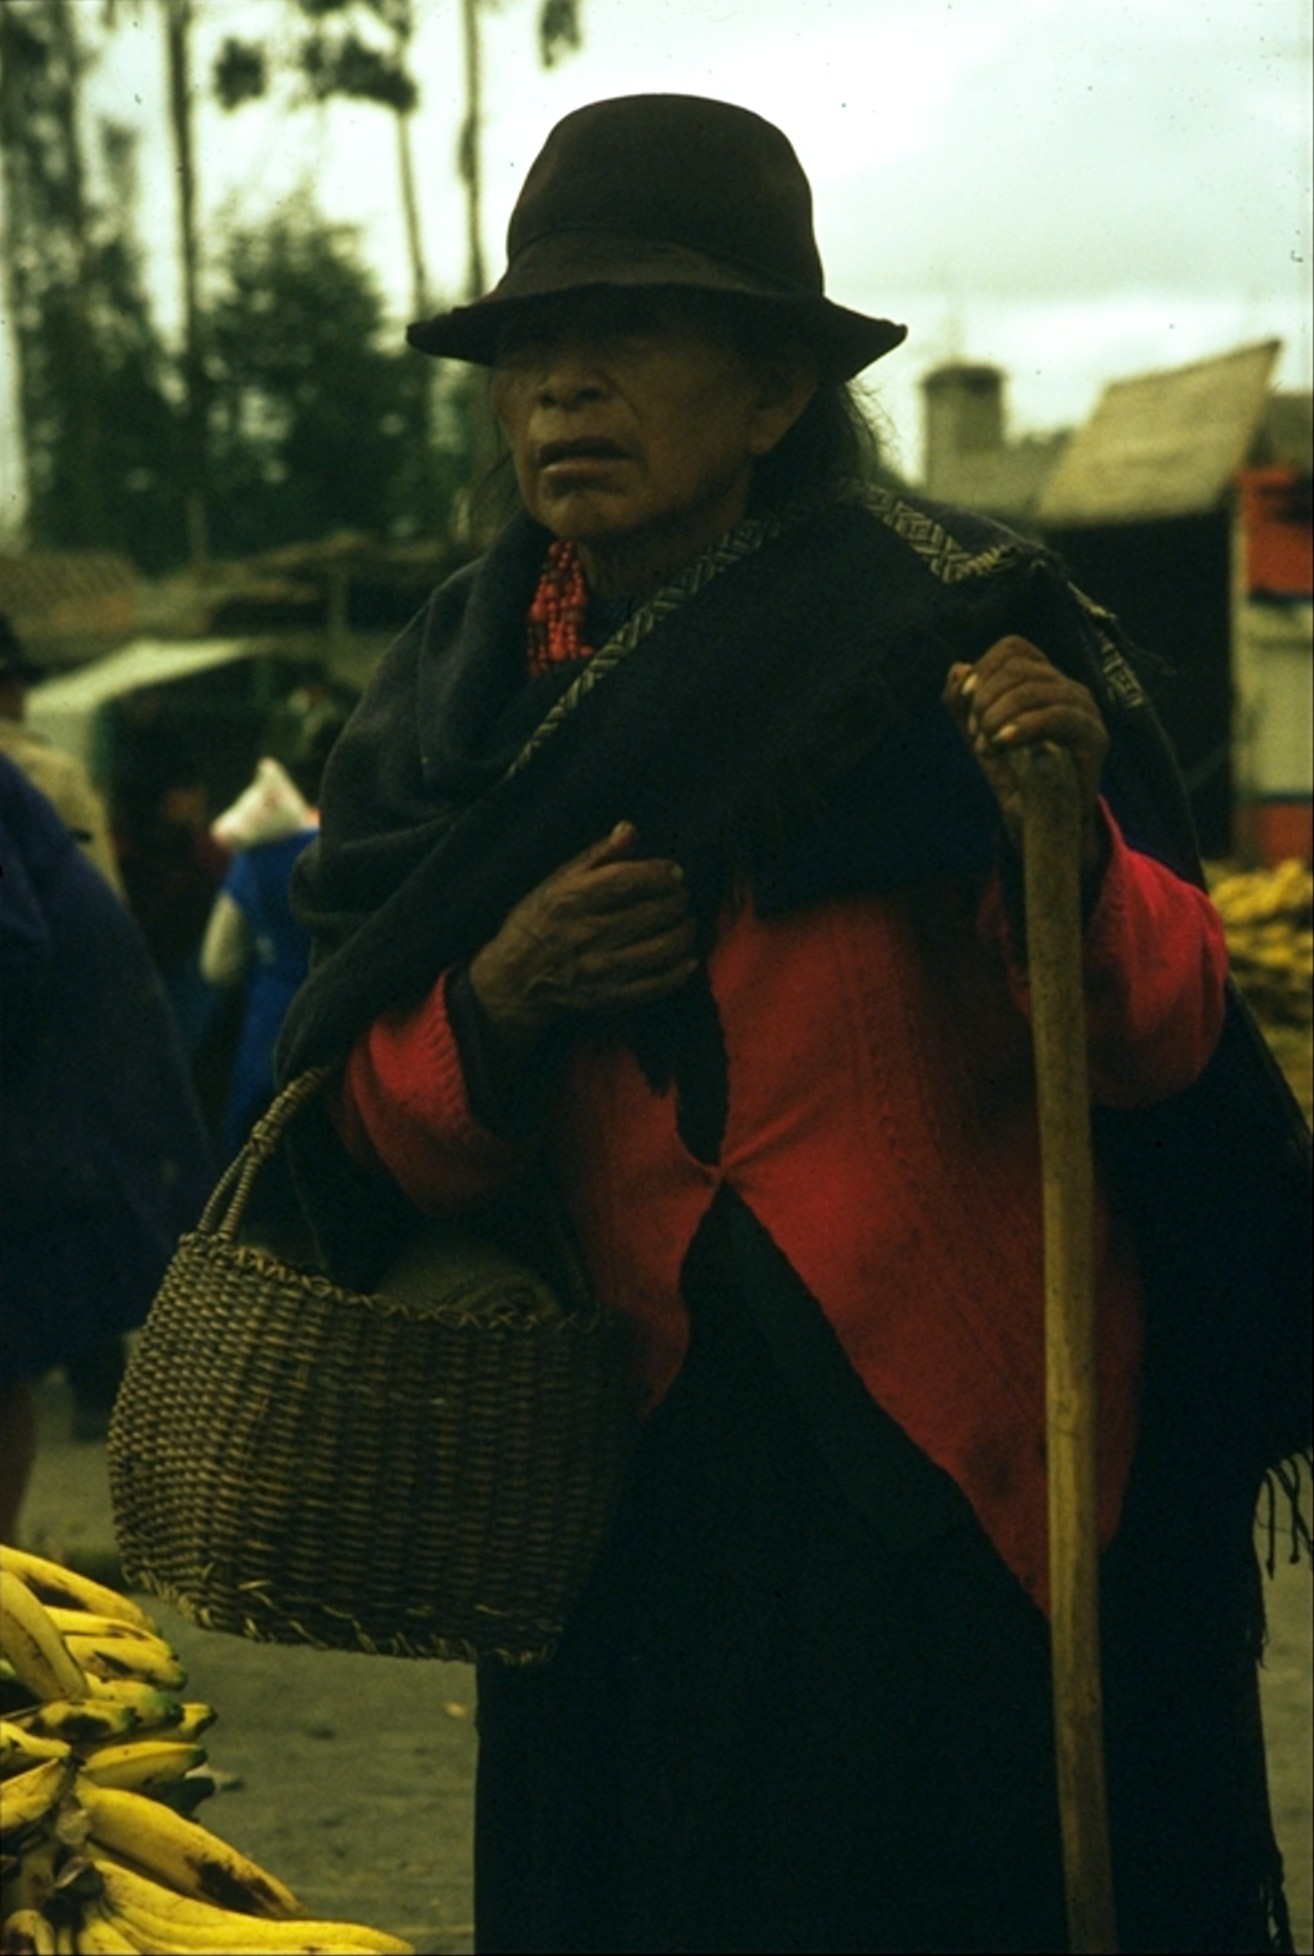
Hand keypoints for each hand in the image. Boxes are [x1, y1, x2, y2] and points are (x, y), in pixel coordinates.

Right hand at [468, 821, 697, 1059]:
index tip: (674, 873)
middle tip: (681, 898)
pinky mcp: (611, 997)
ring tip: (686, 923)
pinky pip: (657, 984)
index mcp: (574, 900)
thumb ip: (597, 855)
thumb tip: (630, 829)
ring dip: (684, 932)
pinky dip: (679, 970)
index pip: (629, 880)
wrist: (516, 980)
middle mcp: (589, 933)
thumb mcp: (557, 881)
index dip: (660, 875)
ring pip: (662, 948)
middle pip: (652, 913)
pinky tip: (687, 957)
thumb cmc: (538, 922)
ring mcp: (602, 969)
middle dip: (676, 901)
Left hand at [943, 636, 1108, 867]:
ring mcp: (1084, 709)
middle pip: (1020, 667)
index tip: (965, 700)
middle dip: (987, 698)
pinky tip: (1001, 743)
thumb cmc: (1012, 774)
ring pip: (1036, 688)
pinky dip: (1023, 726)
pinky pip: (1058, 716)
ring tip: (987, 744)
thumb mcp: (978, 735)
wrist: (1041, 820)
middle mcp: (1067, 687)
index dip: (985, 667)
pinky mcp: (1094, 737)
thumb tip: (958, 669)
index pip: (1014, 647)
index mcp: (1042, 680)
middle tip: (975, 733)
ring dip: (999, 714)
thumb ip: (962, 704)